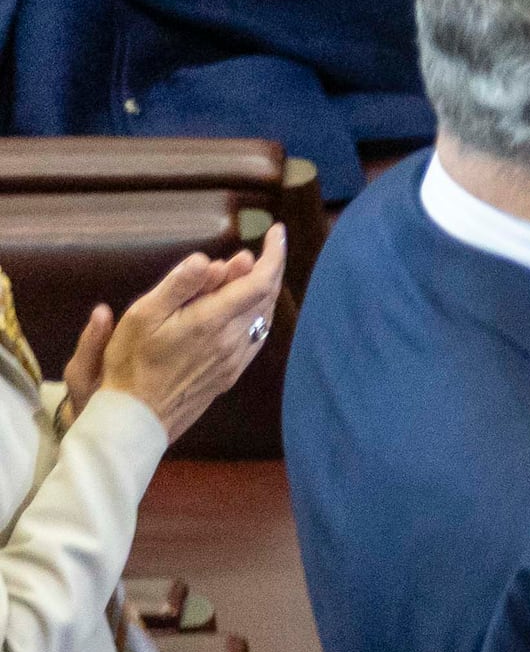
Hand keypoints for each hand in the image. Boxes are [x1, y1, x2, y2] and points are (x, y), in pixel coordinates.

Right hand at [55, 235, 281, 441]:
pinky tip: (245, 309)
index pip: (261, 281)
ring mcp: (235, 359)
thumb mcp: (143, 317)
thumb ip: (179, 286)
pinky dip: (257, 313)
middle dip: (269, 267)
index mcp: (213, 321)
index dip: (274, 254)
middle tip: (260, 248)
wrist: (136, 419)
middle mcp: (233, 340)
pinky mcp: (231, 374)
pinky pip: (256, 336)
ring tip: (249, 273)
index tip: (275, 232)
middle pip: (267, 296)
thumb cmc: (131, 363)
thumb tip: (211, 260)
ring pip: (264, 317)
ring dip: (263, 290)